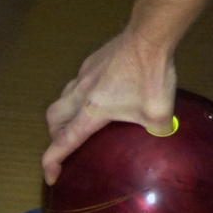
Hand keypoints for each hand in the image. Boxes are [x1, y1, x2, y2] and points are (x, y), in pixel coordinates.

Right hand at [42, 32, 177, 185]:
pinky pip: (78, 81)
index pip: (63, 142)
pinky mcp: (93, 60)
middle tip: (66, 145)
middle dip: (54, 135)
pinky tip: (100, 93)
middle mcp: (81, 93)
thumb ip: (158, 132)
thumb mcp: (160, 115)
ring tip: (79, 120)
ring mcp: (85, 74)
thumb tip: (161, 136)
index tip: (51, 177)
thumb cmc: (150, 76)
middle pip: (53, 118)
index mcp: (91, 111)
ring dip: (65, 112)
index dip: (52, 162)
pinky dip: (80, 93)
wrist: (149, 36)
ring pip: (63, 97)